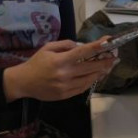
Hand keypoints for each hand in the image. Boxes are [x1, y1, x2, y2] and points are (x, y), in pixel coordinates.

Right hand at [3, 38, 117, 101]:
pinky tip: (96, 76)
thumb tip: (81, 46)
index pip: (83, 52)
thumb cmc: (36, 63)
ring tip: (108, 67)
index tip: (108, 42)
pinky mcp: (65, 95)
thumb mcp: (48, 48)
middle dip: (104, 62)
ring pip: (89, 79)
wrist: (23, 82)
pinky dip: (91, 81)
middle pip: (90, 67)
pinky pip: (82, 88)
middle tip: (114, 57)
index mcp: (60, 60)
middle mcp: (64, 74)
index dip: (97, 47)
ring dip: (100, 72)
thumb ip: (65, 45)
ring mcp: (65, 86)